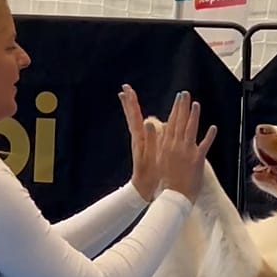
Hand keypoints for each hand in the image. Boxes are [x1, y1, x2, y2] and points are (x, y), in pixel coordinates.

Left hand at [118, 84, 158, 200]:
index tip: (127, 90)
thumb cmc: (148, 174)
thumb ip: (151, 139)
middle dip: (130, 101)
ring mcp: (139, 141)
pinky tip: (145, 118)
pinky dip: (140, 119)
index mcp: (140, 138)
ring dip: (133, 108)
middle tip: (125, 88)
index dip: (131, 103)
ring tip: (131, 98)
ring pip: (135, 121)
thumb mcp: (150, 156)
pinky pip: (141, 128)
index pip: (134, 116)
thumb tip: (148, 122)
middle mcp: (138, 137)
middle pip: (132, 116)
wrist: (143, 188)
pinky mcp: (143, 146)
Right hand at [153, 90, 217, 200]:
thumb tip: (152, 126)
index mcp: (166, 145)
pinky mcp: (197, 159)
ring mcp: (187, 151)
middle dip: (182, 106)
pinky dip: (209, 136)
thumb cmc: (165, 180)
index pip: (171, 123)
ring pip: (190, 129)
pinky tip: (213, 127)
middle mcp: (175, 145)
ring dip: (193, 115)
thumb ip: (157, 142)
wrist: (173, 195)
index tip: (178, 99)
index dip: (175, 110)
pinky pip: (205, 145)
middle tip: (185, 94)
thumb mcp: (157, 159)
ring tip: (196, 104)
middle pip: (179, 122)